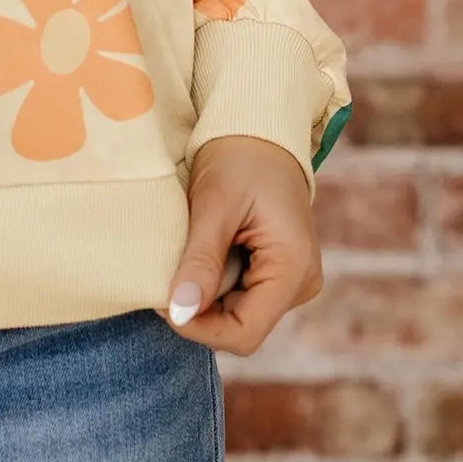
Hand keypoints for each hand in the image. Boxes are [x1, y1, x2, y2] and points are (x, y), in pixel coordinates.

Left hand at [159, 135, 322, 354]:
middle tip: (166, 271)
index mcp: (294, 269)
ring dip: (204, 292)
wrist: (259, 128)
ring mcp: (291, 279)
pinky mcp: (277, 271)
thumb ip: (200, 260)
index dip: (199, 326)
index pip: (244, 333)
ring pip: (237, 312)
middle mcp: (300, 283)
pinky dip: (213, 280)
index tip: (161, 299)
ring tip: (185, 253)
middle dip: (198, 307)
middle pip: (240, 326)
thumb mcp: (215, 205)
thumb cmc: (239, 156)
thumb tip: (179, 311)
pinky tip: (201, 251)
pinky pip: (240, 294)